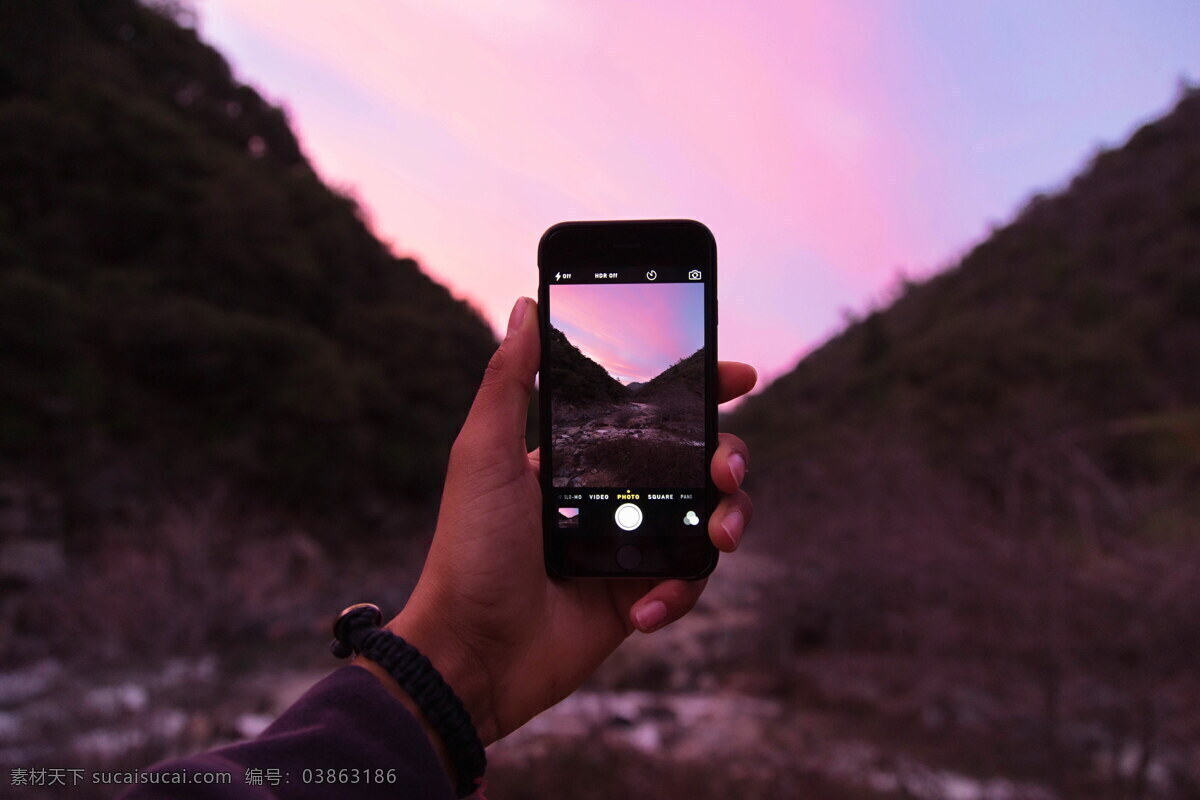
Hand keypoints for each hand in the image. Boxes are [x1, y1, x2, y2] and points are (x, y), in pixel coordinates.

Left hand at [357, 297, 755, 749]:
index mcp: (580, 454)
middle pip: (697, 460)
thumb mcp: (483, 454)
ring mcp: (630, 545)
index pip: (651, 411)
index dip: (699, 390)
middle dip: (729, 457)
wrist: (472, 651)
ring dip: (728, 520)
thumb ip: (509, 381)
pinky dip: (679, 590)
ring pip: (709, 517)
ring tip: (721, 535)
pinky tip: (644, 605)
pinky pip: (689, 580)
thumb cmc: (470, 549)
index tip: (737, 375)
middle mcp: (611, 493)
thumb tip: (527, 306)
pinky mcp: (640, 594)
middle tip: (725, 468)